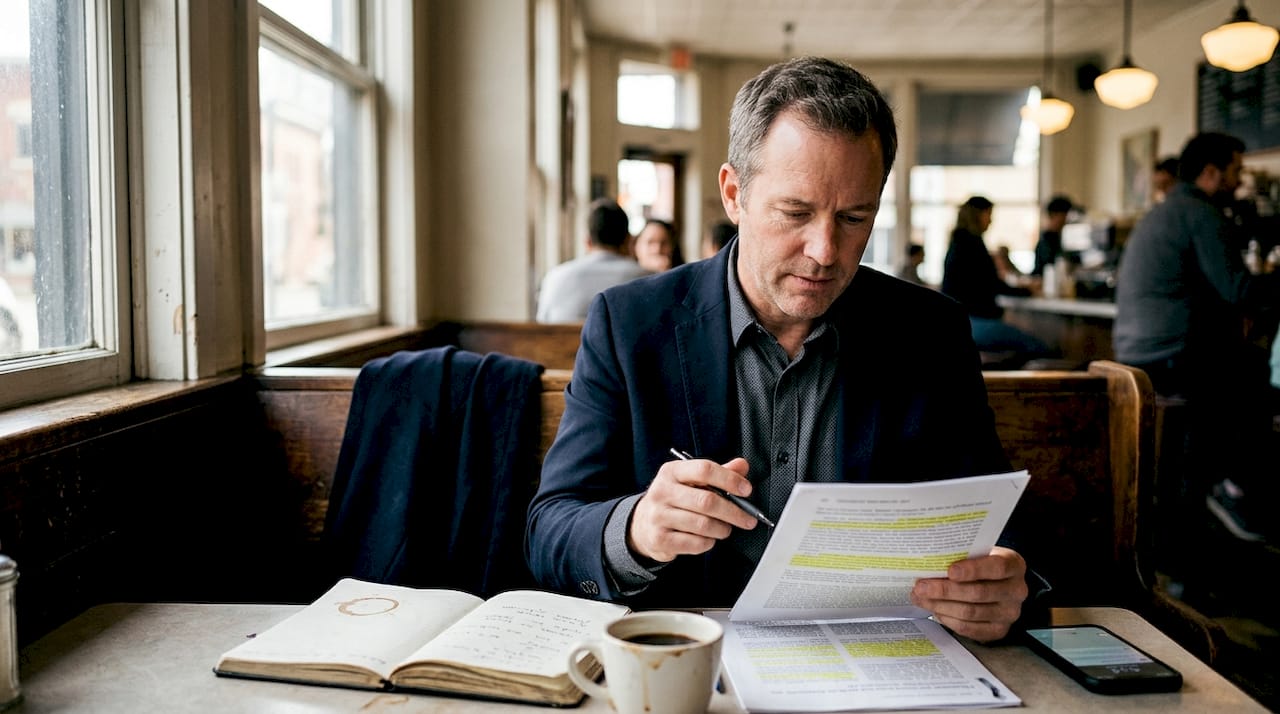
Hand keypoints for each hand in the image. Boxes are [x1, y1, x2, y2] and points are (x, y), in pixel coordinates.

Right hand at [628, 457, 758, 561]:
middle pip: (707, 501)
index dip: (729, 479)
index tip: (746, 490)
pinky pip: (695, 543)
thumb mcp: (691, 481)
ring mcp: (658, 516)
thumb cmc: (673, 500)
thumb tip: (742, 466)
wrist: (642, 524)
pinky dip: (709, 543)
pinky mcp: (659, 539)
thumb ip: (718, 473)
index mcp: (672, 472)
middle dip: (734, 512)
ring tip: (725, 529)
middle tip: (747, 519)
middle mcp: (662, 491)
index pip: (704, 470)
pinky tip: (708, 538)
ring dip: (722, 529)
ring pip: (703, 525)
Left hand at [910, 546, 1027, 642]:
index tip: (950, 570)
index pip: (996, 568)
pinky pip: (969, 628)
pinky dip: (948, 619)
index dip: (973, 570)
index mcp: (1014, 565)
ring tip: (921, 598)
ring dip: (941, 606)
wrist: (998, 585)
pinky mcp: (999, 630)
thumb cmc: (982, 564)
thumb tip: (928, 564)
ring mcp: (1009, 613)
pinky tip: (935, 610)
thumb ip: (961, 556)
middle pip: (979, 593)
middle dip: (945, 590)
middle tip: (921, 587)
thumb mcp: (978, 554)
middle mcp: (1017, 590)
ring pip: (970, 612)